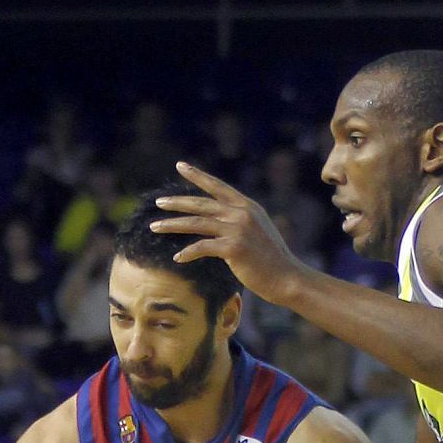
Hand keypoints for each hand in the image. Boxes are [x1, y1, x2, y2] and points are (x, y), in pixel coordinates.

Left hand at [152, 162, 302, 303]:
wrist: (287, 277)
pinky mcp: (233, 248)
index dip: (197, 175)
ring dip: (173, 225)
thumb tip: (220, 222)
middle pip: (201, 203)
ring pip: (197, 223)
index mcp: (247, 206)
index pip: (217, 186)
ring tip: (155, 227)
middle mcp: (241, 213)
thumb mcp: (258, 232)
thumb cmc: (271, 261)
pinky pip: (202, 247)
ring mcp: (237, 229)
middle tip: (158, 202)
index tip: (180, 165)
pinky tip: (178, 258)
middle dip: (177, 202)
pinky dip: (188, 253)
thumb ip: (240, 222)